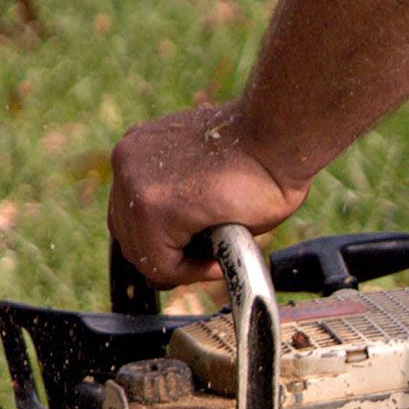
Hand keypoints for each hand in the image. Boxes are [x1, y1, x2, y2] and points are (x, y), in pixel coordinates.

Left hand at [107, 102, 309, 286]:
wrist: (281, 136)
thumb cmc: (263, 155)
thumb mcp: (207, 176)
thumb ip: (181, 200)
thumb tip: (180, 240)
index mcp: (139, 150)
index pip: (131, 214)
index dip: (169, 241)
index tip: (202, 246)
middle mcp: (127, 161)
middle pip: (130, 235)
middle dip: (171, 255)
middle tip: (209, 258)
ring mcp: (133, 183)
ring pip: (144, 254)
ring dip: (183, 265)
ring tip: (218, 257)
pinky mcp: (150, 207)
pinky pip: (160, 265)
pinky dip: (190, 272)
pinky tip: (217, 261)